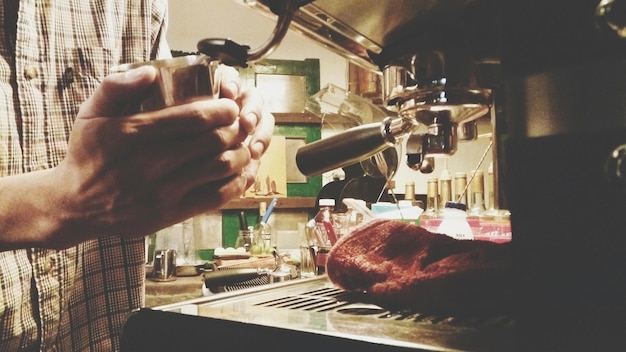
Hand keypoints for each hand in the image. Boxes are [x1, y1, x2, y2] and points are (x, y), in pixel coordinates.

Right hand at [40, 64, 270, 247]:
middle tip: (241, 123)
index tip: (230, 106)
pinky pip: (216, 197)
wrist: (74, 206)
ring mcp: (165, 191)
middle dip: (236, 128)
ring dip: (240, 153)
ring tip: (242, 144)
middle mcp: (154, 163)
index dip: (223, 109)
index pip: (195, 117)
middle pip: (215, 141)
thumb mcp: (90, 114)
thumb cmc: (87, 155)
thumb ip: (116, 86)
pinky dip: (236, 183)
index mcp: (137, 134)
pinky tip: (241, 172)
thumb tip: (150, 70)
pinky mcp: (172, 214)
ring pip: (221, 168)